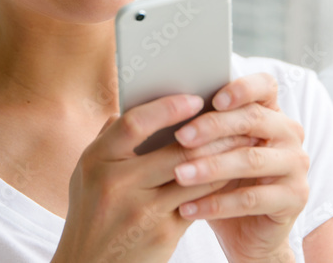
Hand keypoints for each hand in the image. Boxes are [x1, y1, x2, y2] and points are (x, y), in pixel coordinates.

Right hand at [52, 93, 258, 262]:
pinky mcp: (162, 234)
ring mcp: (141, 211)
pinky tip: (232, 174)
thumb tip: (137, 100)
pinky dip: (218, 185)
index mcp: (97, 160)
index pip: (134, 123)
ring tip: (244, 142)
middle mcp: (117, 184)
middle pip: (176, 150)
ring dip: (224, 158)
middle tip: (239, 119)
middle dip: (214, 133)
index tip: (195, 99)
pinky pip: (199, 201)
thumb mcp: (89, 172)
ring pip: (196, 176)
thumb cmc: (93, 211)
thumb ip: (110, 137)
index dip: (167, 108)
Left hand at [172, 73, 308, 262]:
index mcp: (272, 112)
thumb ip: (204, 129)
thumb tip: (166, 108)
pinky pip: (251, 199)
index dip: (242, 88)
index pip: (264, 86)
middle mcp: (290, 133)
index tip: (214, 99)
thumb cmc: (226, 182)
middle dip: (213, 127)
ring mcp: (296, 165)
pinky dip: (216, 204)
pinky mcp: (295, 198)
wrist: (249, 232)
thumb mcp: (216, 150)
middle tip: (181, 137)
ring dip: (210, 167)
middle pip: (253, 120)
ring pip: (250, 160)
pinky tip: (187, 208)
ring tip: (178, 175)